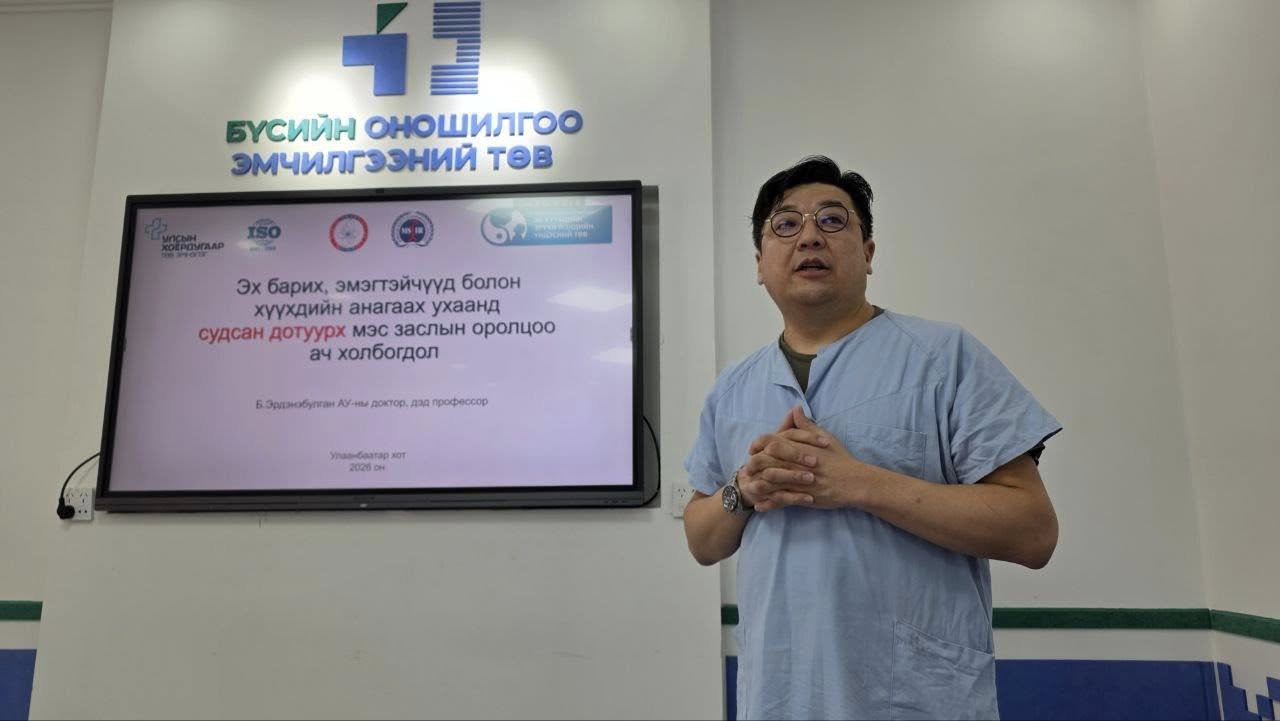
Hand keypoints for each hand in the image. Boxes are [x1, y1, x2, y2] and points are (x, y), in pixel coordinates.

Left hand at [744, 406, 875, 511]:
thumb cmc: (840, 459)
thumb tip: (796, 409)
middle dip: (752, 465)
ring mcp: (796, 480)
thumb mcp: (823, 437)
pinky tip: (760, 506)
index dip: (758, 444)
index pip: (770, 441)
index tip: (753, 449)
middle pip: (764, 461)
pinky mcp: (800, 496)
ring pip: (768, 482)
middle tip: (746, 470)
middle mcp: (794, 462)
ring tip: (749, 488)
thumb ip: (805, 425)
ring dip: (755, 485)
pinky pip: (778, 501)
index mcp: (798, 446)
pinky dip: (767, 504)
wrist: (853, 482)